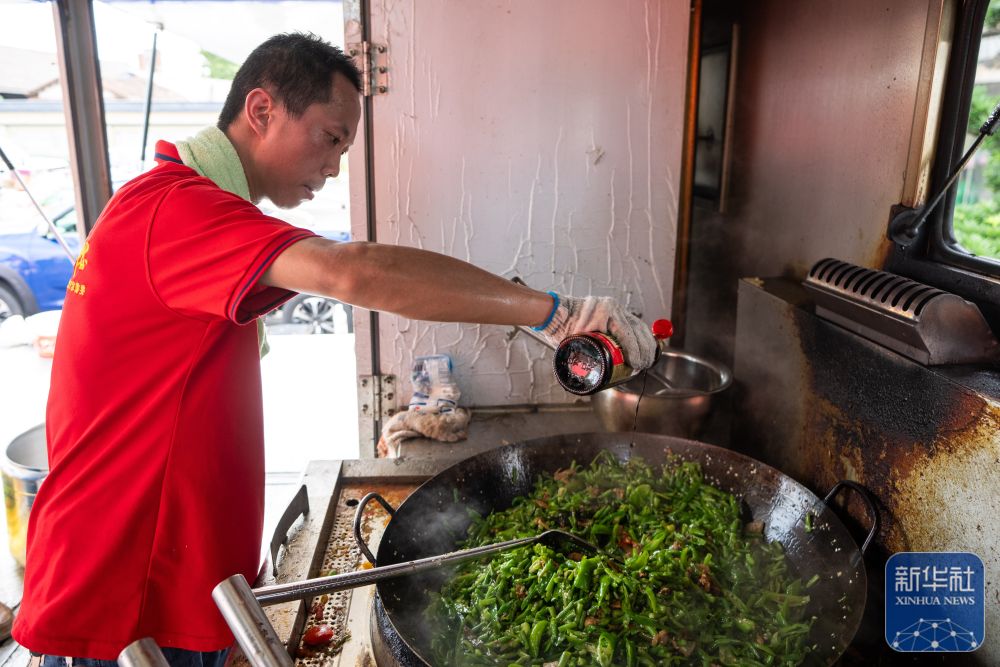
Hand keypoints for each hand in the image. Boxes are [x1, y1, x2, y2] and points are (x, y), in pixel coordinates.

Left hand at [536, 294, 658, 369]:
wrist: (553, 311)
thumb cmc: (560, 326)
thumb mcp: (572, 343)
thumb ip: (582, 358)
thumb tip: (595, 379)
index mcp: (603, 312)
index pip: (626, 334)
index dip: (635, 352)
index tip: (636, 365)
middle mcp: (612, 307)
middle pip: (637, 329)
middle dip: (645, 349)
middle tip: (644, 365)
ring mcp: (614, 308)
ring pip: (638, 325)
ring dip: (646, 342)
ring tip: (648, 359)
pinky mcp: (615, 311)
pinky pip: (633, 323)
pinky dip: (641, 336)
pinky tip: (645, 346)